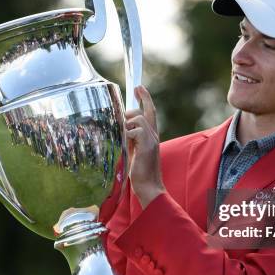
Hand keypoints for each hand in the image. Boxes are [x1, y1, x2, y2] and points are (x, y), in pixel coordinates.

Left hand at [125, 86, 165, 207]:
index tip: (139, 87)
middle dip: (143, 97)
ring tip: (124, 135)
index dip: (145, 98)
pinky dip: (126, 134)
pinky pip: (133, 130)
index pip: (150, 112)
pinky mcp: (147, 145)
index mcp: (151, 135)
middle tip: (135, 90)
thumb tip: (120, 126)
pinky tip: (125, 145)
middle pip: (148, 110)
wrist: (148, 187)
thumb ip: (130, 138)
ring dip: (127, 122)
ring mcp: (151, 139)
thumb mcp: (133, 150)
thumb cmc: (139, 172)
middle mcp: (154, 134)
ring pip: (138, 118)